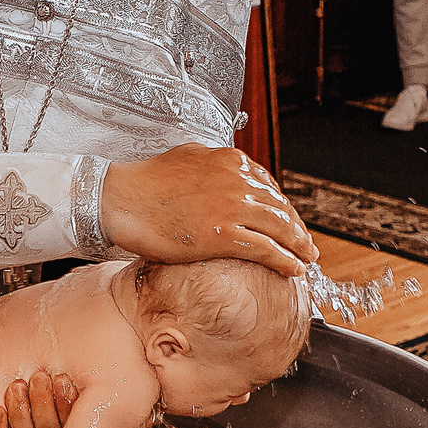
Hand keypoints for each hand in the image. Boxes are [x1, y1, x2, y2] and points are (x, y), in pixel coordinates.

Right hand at [102, 143, 314, 276]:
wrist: (121, 198)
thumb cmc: (146, 182)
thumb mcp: (187, 157)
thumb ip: (213, 164)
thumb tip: (226, 167)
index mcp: (230, 160)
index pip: (269, 185)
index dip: (283, 207)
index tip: (289, 220)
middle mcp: (237, 180)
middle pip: (280, 207)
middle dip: (296, 227)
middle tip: (306, 243)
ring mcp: (231, 207)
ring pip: (279, 227)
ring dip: (298, 245)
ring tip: (306, 258)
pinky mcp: (221, 235)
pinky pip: (265, 249)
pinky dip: (284, 260)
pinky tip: (293, 269)